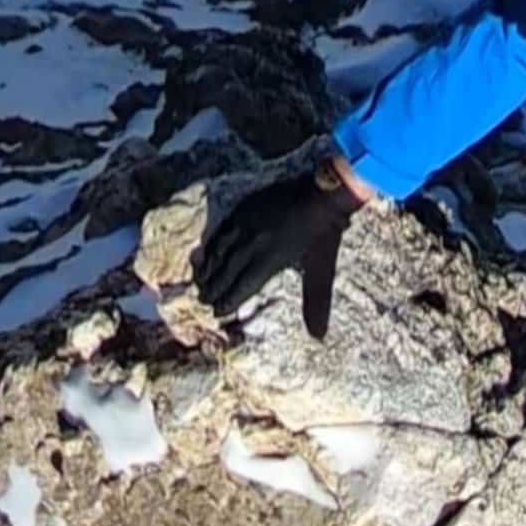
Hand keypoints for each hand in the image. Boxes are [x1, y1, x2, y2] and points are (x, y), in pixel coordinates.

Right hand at [192, 163, 362, 335]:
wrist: (324, 190)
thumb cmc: (325, 231)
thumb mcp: (322, 268)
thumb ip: (316, 302)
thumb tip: (319, 336)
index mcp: (268, 260)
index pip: (240, 287)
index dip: (228, 301)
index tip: (218, 312)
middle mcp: (252, 244)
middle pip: (225, 271)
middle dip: (213, 289)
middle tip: (203, 300)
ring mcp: (245, 224)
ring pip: (219, 251)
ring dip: (208, 269)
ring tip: (200, 282)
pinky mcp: (244, 208)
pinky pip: (220, 230)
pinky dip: (211, 245)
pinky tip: (206, 251)